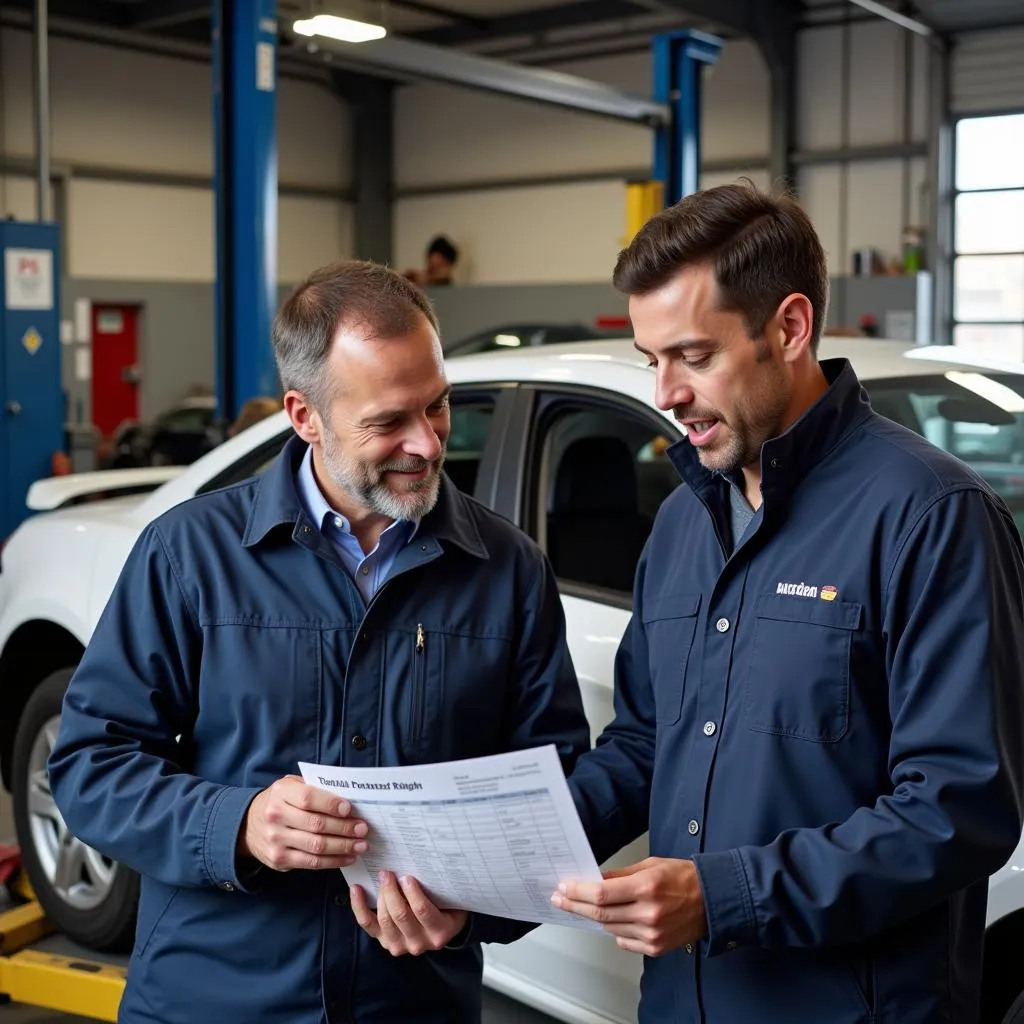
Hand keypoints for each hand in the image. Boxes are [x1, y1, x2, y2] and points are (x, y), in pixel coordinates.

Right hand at [239, 775, 368, 871]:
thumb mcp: (291, 786)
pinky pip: (311, 863)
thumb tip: (348, 798)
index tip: (350, 809)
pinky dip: (333, 861)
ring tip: (361, 845)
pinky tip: (347, 857)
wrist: (247, 825)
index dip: (331, 804)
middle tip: (363, 829)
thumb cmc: (280, 801)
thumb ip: (314, 788)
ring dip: (342, 847)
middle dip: (344, 828)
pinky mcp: (279, 860)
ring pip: (316, 847)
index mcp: (281, 793)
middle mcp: (276, 816)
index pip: (308, 798)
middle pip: (316, 825)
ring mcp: (276, 840)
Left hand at [351, 870, 468, 955]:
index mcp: (439, 932)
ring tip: (382, 876)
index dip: (412, 893)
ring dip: (381, 895)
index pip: (423, 912)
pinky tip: (356, 889)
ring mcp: (400, 945)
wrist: (441, 929)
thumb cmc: (447, 907)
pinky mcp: (384, 941)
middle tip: (388, 873)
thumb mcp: (450, 899)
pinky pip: (368, 924)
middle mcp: (419, 943)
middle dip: (391, 891)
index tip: (406, 877)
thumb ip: (438, 888)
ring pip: (384, 919)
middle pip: (400, 915)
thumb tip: (421, 863)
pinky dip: (359, 906)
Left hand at [550, 857, 707, 956]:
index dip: (578, 892)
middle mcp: (648, 913)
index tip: (564, 887)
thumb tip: (596, 879)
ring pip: (610, 928)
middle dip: (575, 905)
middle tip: (560, 900)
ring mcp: (652, 933)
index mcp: (646, 887)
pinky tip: (613, 919)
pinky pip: (624, 941)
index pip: (601, 894)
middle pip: (601, 913)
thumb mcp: (651, 865)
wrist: (712, 900)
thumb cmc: (683, 878)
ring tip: (582, 907)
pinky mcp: (656, 947)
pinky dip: (614, 930)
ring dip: (593, 917)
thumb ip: (621, 874)